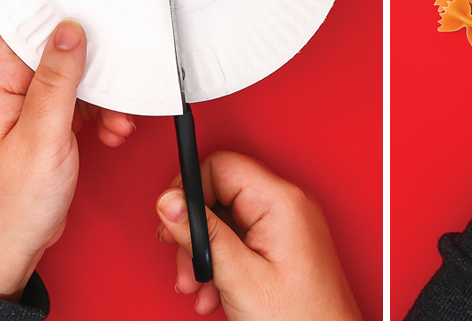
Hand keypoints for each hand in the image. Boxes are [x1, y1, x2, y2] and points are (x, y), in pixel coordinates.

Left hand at [0, 20, 135, 300]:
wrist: (12, 244)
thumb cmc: (13, 201)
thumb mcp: (43, 136)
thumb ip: (57, 81)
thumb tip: (70, 31)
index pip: (25, 25)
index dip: (59, 14)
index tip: (94, 11)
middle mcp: (9, 86)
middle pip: (57, 49)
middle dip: (94, 63)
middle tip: (118, 74)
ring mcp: (30, 104)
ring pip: (76, 76)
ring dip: (104, 95)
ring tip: (117, 117)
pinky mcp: (48, 120)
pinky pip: (82, 101)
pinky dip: (102, 113)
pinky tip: (111, 130)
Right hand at [155, 151, 361, 320]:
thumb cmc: (300, 316)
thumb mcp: (239, 276)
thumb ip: (203, 234)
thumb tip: (171, 201)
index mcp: (280, 202)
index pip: (222, 166)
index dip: (190, 191)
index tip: (173, 220)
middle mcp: (287, 205)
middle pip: (220, 195)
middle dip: (195, 232)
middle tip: (184, 261)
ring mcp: (287, 224)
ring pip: (226, 221)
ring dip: (205, 254)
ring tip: (200, 286)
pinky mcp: (284, 243)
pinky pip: (241, 239)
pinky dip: (222, 263)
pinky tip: (216, 290)